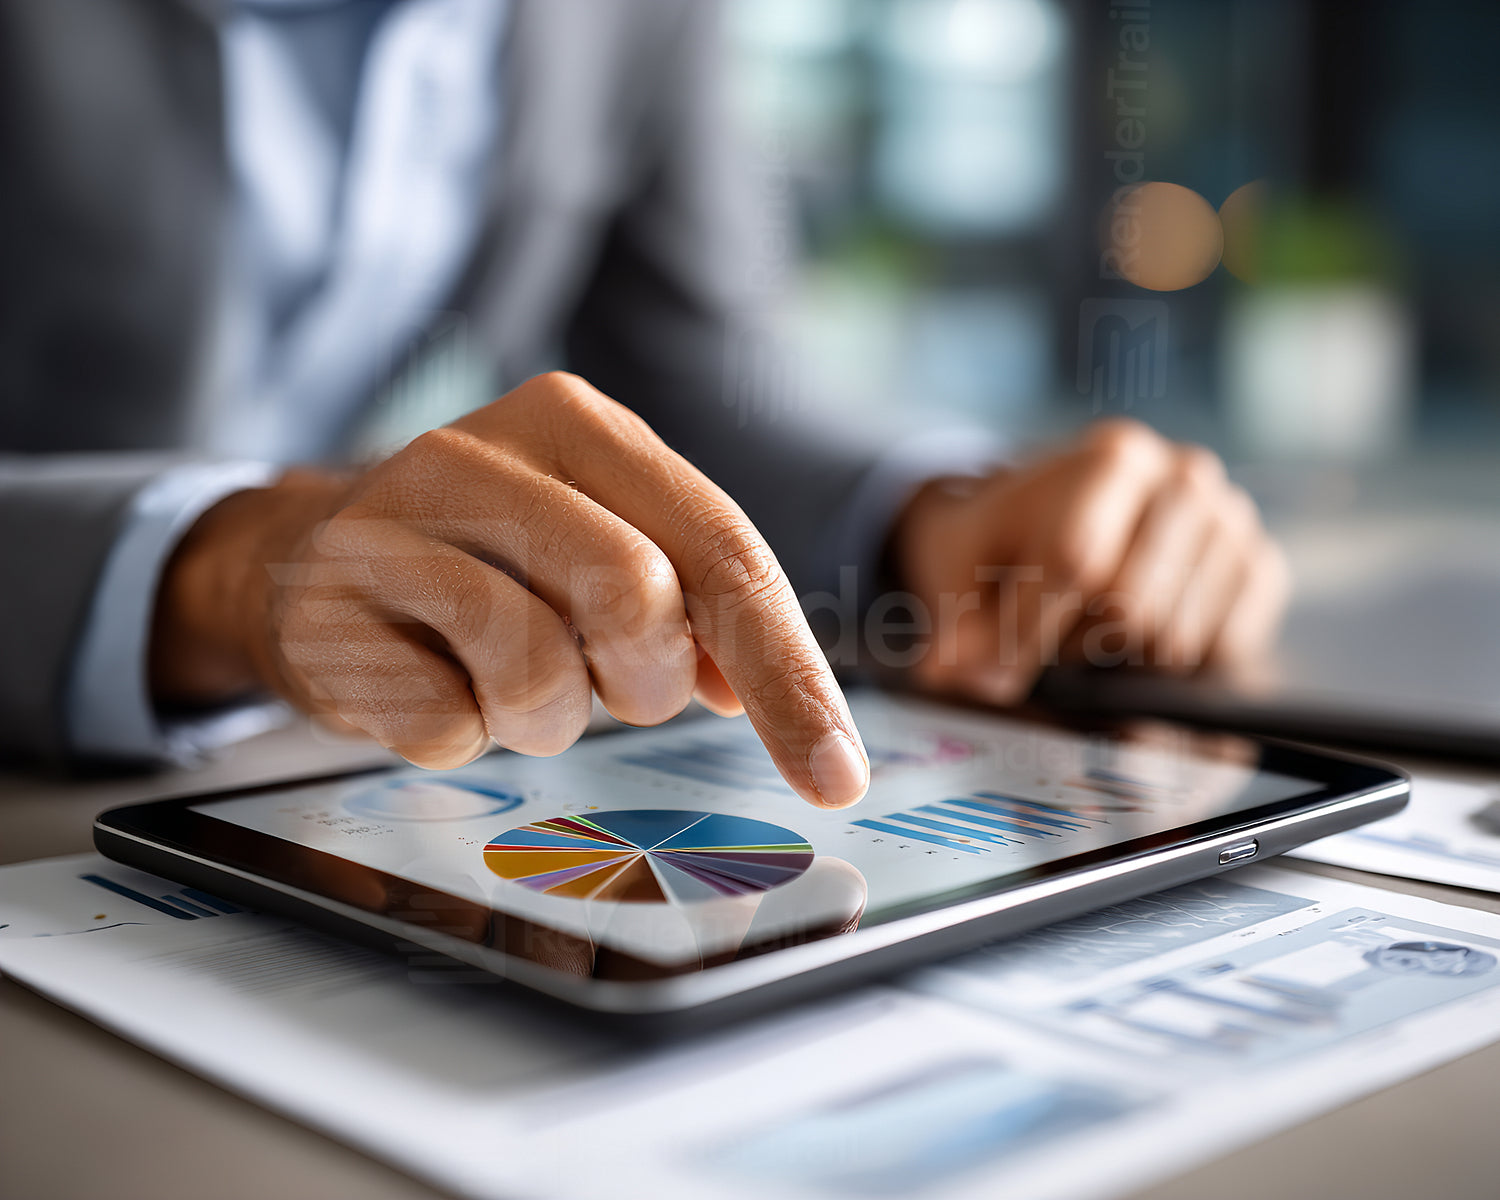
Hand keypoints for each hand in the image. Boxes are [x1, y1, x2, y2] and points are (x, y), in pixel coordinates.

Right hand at [150, 372, 868, 807]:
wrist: (304, 563)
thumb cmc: (491, 562)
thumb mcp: (602, 543)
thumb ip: (694, 597)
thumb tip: (760, 690)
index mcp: (573, 422)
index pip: (719, 548)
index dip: (788, 671)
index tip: (836, 774)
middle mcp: (474, 454)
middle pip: (635, 598)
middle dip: (644, 681)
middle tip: (608, 682)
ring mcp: (384, 531)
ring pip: (538, 673)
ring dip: (548, 716)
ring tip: (505, 677)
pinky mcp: (323, 618)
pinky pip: (447, 728)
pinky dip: (463, 733)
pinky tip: (430, 680)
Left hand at [891, 418, 1288, 703]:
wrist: (1049, 517)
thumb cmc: (1003, 542)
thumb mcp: (961, 568)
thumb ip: (960, 620)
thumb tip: (955, 673)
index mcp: (1111, 456)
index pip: (1078, 560)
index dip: (1032, 631)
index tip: (996, 672)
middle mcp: (1185, 474)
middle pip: (1131, 608)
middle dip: (1077, 646)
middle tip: (1051, 639)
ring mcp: (1232, 519)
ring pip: (1178, 640)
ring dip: (1122, 662)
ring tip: (1091, 631)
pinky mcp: (1259, 566)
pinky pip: (1227, 650)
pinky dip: (1175, 668)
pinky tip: (1140, 639)